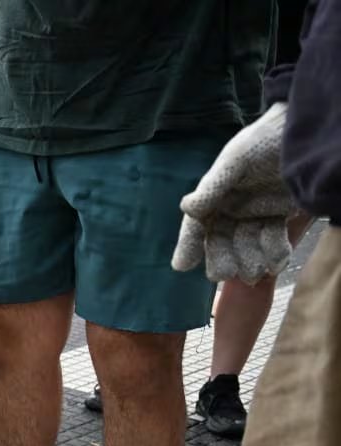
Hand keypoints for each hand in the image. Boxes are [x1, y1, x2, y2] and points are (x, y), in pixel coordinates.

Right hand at [171, 103, 293, 283]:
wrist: (304, 131)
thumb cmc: (265, 140)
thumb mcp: (237, 160)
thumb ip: (213, 186)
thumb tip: (185, 208)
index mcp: (216, 195)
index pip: (197, 224)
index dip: (188, 244)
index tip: (182, 266)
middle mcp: (232, 207)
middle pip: (220, 241)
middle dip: (222, 258)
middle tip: (224, 274)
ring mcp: (256, 213)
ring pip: (247, 245)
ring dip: (250, 260)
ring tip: (256, 272)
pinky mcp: (280, 216)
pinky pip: (273, 240)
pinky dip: (274, 253)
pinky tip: (276, 262)